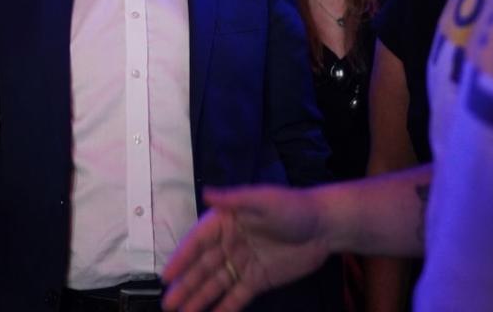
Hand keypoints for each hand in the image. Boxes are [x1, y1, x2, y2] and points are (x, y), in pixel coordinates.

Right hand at [162, 186, 330, 311]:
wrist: (325, 227)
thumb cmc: (293, 207)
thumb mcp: (263, 200)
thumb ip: (234, 200)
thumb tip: (206, 192)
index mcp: (225, 222)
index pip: (198, 242)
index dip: (181, 258)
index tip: (167, 276)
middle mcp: (229, 243)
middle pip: (202, 267)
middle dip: (185, 285)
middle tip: (168, 304)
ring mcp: (242, 263)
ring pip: (216, 284)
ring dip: (198, 298)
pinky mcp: (257, 279)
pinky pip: (237, 296)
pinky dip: (223, 307)